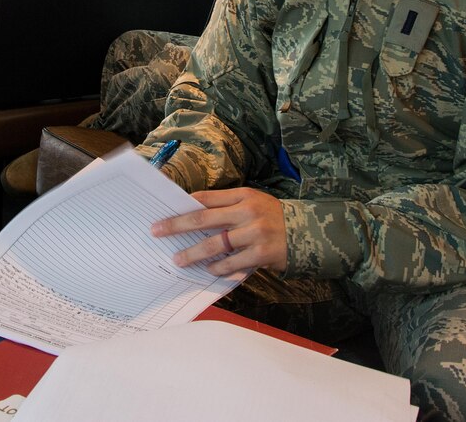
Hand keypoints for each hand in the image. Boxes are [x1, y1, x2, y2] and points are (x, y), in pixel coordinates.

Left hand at [150, 188, 287, 276]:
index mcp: (243, 195)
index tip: (164, 211)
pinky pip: (232, 262)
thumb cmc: (272, 217)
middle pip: (204, 218)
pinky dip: (218, 267)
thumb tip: (193, 212)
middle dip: (177, 226)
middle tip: (157, 231)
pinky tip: (208, 270)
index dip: (183, 205)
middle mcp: (247, 211)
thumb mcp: (253, 202)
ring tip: (178, 259)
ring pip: (215, 244)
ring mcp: (255, 233)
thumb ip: (227, 206)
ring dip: (193, 253)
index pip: (206, 198)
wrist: (308, 232)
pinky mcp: (262, 254)